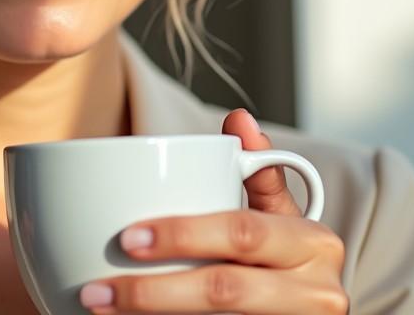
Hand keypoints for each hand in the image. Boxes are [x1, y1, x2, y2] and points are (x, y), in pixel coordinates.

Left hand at [78, 109, 347, 313]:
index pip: (241, 232)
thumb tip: (239, 119)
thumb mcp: (280, 214)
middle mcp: (316, 292)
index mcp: (314, 243)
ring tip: (101, 310)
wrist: (309, 310)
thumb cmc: (283, 256)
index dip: (183, 235)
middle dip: (154, 292)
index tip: (125, 237)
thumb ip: (259, 172)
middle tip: (97, 290)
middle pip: (225, 290)